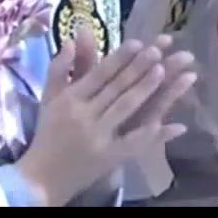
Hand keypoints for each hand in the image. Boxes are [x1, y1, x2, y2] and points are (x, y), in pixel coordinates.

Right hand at [15, 30, 195, 205]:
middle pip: (116, 87)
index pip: (99, 74)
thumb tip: (70, 39)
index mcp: (70, 99)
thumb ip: (59, 69)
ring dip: (145, 89)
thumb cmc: (48, 133)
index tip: (138, 42)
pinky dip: (155, 134)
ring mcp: (98, 137)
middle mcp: (84, 115)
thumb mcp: (49, 99)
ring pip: (125, 108)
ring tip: (163, 70)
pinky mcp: (109, 157)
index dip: (120, 58)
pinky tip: (176, 124)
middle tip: (158, 50)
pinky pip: (134, 142)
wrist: (41, 178)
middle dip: (138, 67)